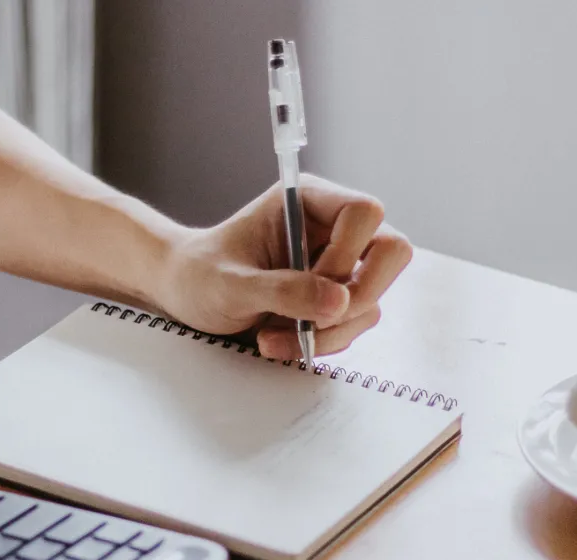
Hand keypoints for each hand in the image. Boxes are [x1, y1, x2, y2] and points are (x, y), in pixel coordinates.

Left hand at [153, 174, 411, 359]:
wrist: (185, 298)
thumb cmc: (199, 276)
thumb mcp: (230, 285)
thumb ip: (281, 290)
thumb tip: (339, 302)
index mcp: (307, 201)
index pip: (365, 212)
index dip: (347, 253)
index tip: (312, 281)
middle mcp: (331, 228)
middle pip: (391, 251)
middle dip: (358, 296)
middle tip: (314, 322)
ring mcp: (339, 264)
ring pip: (373, 298)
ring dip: (330, 329)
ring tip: (272, 338)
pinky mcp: (336, 298)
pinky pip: (356, 323)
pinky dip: (323, 342)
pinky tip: (279, 342)